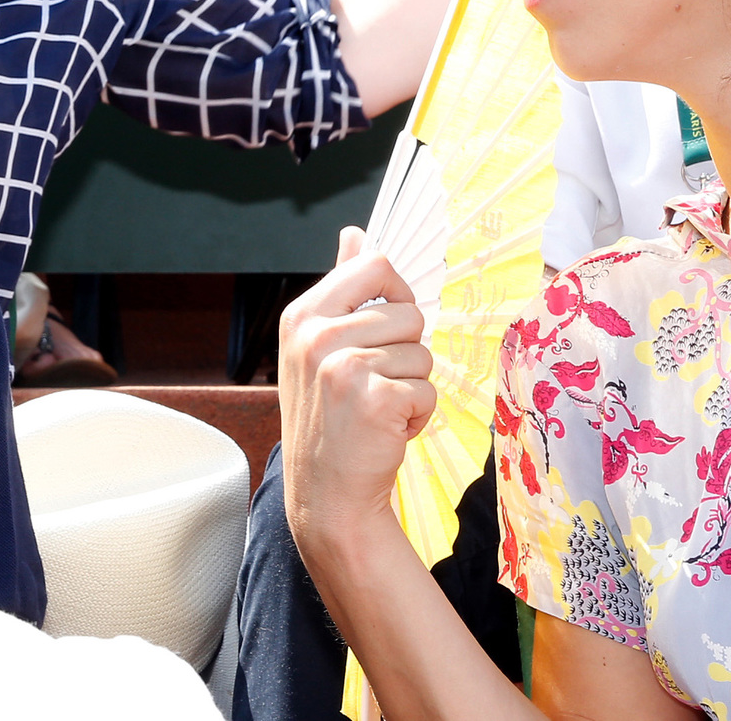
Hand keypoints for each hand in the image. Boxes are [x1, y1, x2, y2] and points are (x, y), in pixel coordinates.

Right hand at [279, 227, 436, 563]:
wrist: (326, 495)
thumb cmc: (329, 419)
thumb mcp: (319, 347)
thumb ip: (341, 287)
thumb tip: (354, 234)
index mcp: (303, 314)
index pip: (375, 264)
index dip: (397, 294)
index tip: (387, 327)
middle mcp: (317, 335)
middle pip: (409, 311)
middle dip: (406, 351)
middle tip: (375, 384)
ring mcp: (343, 366)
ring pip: (422, 352)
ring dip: (412, 386)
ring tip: (378, 410)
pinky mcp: (374, 399)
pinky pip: (427, 389)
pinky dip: (417, 415)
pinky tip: (386, 431)